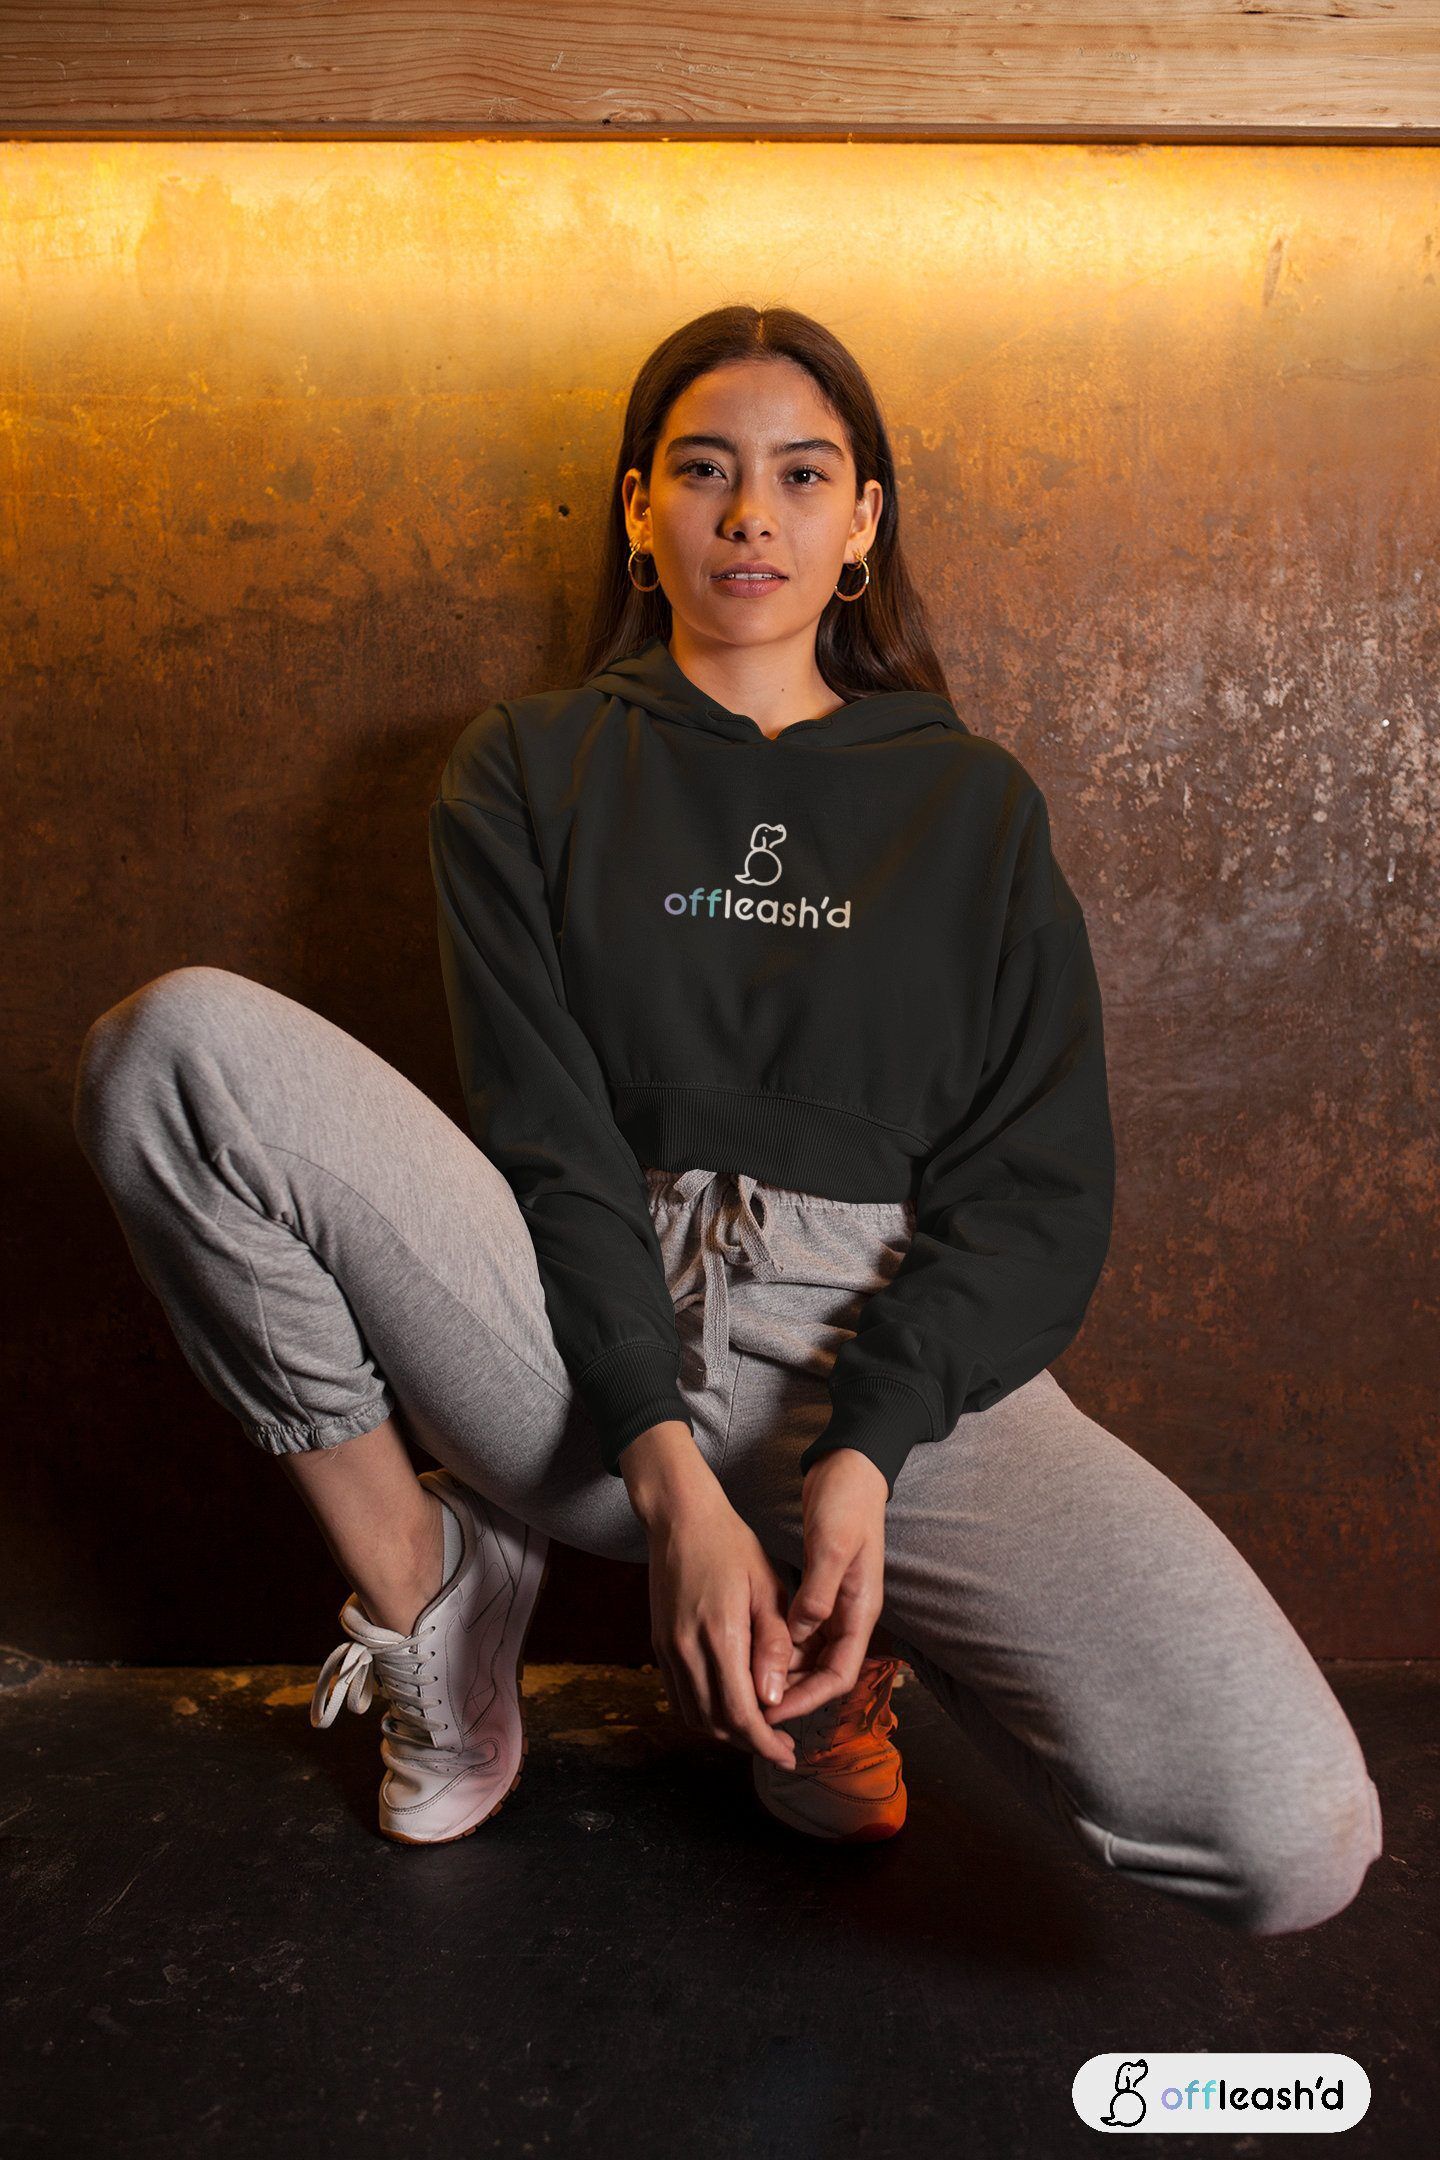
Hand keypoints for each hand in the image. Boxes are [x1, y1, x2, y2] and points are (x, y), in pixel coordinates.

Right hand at [641, 1477, 800, 1772]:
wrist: (681, 1520)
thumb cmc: (733, 1547)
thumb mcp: (768, 1589)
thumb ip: (773, 1645)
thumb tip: (773, 1699)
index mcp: (720, 1636)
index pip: (741, 1713)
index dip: (765, 1742)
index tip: (788, 1754)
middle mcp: (686, 1650)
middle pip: (715, 1723)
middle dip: (749, 1743)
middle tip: (779, 1745)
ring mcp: (667, 1650)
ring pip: (693, 1716)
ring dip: (725, 1732)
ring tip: (757, 1729)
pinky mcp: (658, 1645)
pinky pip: (678, 1697)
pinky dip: (703, 1713)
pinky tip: (727, 1706)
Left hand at [761, 1447, 888, 1726]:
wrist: (849, 1468)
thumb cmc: (846, 1503)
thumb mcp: (833, 1546)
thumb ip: (818, 1593)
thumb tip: (798, 1636)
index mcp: (861, 1611)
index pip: (838, 1676)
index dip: (806, 1700)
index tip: (771, 1711)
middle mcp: (849, 1615)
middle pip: (820, 1673)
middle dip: (788, 1693)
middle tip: (746, 1705)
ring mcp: (833, 1604)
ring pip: (806, 1656)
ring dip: (778, 1672)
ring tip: (740, 1682)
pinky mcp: (817, 1591)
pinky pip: (797, 1632)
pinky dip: (775, 1644)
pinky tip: (746, 1647)